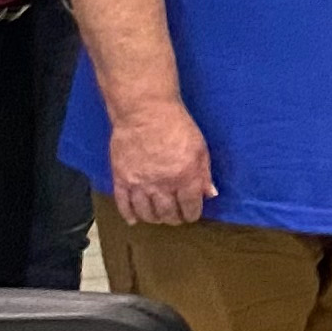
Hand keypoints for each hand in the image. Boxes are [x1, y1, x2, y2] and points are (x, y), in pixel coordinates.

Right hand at [109, 101, 218, 225]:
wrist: (145, 111)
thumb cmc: (177, 125)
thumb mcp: (200, 148)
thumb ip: (204, 174)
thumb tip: (210, 194)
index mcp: (185, 178)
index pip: (190, 208)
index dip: (192, 214)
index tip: (191, 214)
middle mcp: (162, 185)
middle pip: (168, 214)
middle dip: (174, 218)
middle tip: (175, 217)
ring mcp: (139, 184)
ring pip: (146, 213)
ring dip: (154, 218)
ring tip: (158, 216)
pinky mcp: (121, 178)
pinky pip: (123, 204)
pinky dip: (128, 214)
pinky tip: (133, 219)